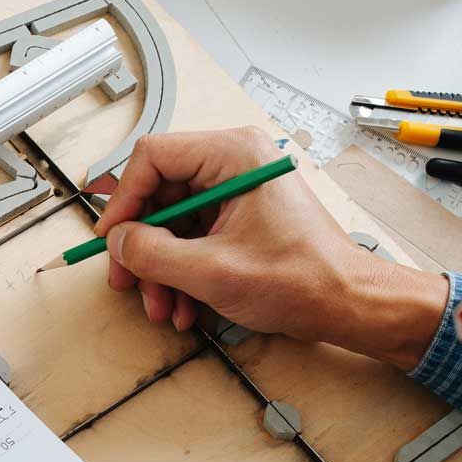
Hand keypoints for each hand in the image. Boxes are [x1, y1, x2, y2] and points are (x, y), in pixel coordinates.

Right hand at [88, 128, 448, 369]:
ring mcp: (237, 190)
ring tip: (163, 307)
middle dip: (142, 246)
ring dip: (160, 268)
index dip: (124, 200)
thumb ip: (152, 254)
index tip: (111, 239)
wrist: (349, 304)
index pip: (152, 158)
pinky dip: (182, 271)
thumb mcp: (212, 272)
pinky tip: (184, 306)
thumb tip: (118, 243)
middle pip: (159, 193)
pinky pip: (193, 237)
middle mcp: (234, 162)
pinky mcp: (241, 216)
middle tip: (127, 281)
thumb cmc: (303, 280)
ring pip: (173, 222)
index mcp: (234, 155)